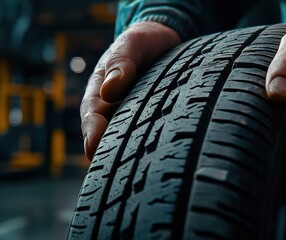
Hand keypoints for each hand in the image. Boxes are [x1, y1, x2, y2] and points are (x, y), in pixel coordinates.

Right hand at [80, 21, 180, 159]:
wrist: (164, 40)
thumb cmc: (143, 41)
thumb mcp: (131, 44)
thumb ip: (121, 62)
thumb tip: (110, 90)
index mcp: (101, 93)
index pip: (92, 118)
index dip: (92, 134)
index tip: (94, 149)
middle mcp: (115, 110)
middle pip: (109, 137)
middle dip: (112, 155)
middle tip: (120, 172)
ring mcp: (136, 117)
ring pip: (131, 141)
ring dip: (135, 155)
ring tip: (145, 170)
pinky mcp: (155, 120)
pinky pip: (152, 136)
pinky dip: (155, 146)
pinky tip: (166, 156)